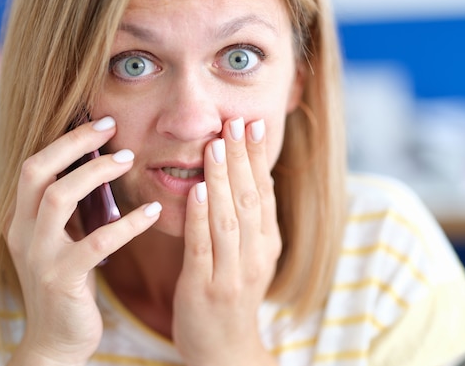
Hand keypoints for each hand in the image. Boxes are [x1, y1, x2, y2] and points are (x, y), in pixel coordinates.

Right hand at [5, 117, 161, 365]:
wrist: (56, 340)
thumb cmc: (69, 283)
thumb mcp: (62, 240)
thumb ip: (73, 209)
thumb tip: (104, 165)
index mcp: (22, 219)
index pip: (35, 166)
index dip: (67, 141)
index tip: (102, 122)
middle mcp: (22, 232)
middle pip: (37, 172)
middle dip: (74, 144)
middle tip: (112, 128)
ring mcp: (38, 256)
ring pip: (59, 198)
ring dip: (96, 174)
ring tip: (130, 160)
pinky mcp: (62, 279)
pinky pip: (97, 242)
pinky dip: (128, 223)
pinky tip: (153, 212)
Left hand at [173, 117, 280, 365]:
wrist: (225, 349)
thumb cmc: (232, 295)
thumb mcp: (251, 256)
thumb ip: (248, 219)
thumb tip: (245, 175)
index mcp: (267, 243)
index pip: (263, 192)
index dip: (258, 157)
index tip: (253, 124)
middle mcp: (256, 255)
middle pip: (249, 198)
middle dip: (242, 158)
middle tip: (236, 122)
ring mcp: (232, 273)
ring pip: (228, 218)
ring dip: (222, 180)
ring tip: (217, 146)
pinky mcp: (205, 288)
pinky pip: (203, 247)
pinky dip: (201, 217)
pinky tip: (197, 190)